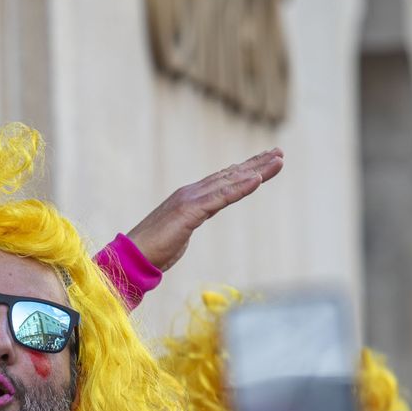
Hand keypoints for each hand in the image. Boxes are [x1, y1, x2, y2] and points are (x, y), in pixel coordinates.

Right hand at [126, 149, 283, 270]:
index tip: (264, 164)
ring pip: (229, 181)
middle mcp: (190, 193)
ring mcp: (189, 200)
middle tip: (279, 153)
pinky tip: (258, 180)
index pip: (222, 181)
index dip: (244, 171)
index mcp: (188, 198)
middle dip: (256, 164)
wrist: (132, 256)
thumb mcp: (177, 233)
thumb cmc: (152, 250)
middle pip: (230, 175)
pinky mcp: (189, 211)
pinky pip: (221, 197)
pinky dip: (241, 187)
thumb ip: (188, 223)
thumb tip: (191, 222)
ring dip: (256, 171)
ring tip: (278, 160)